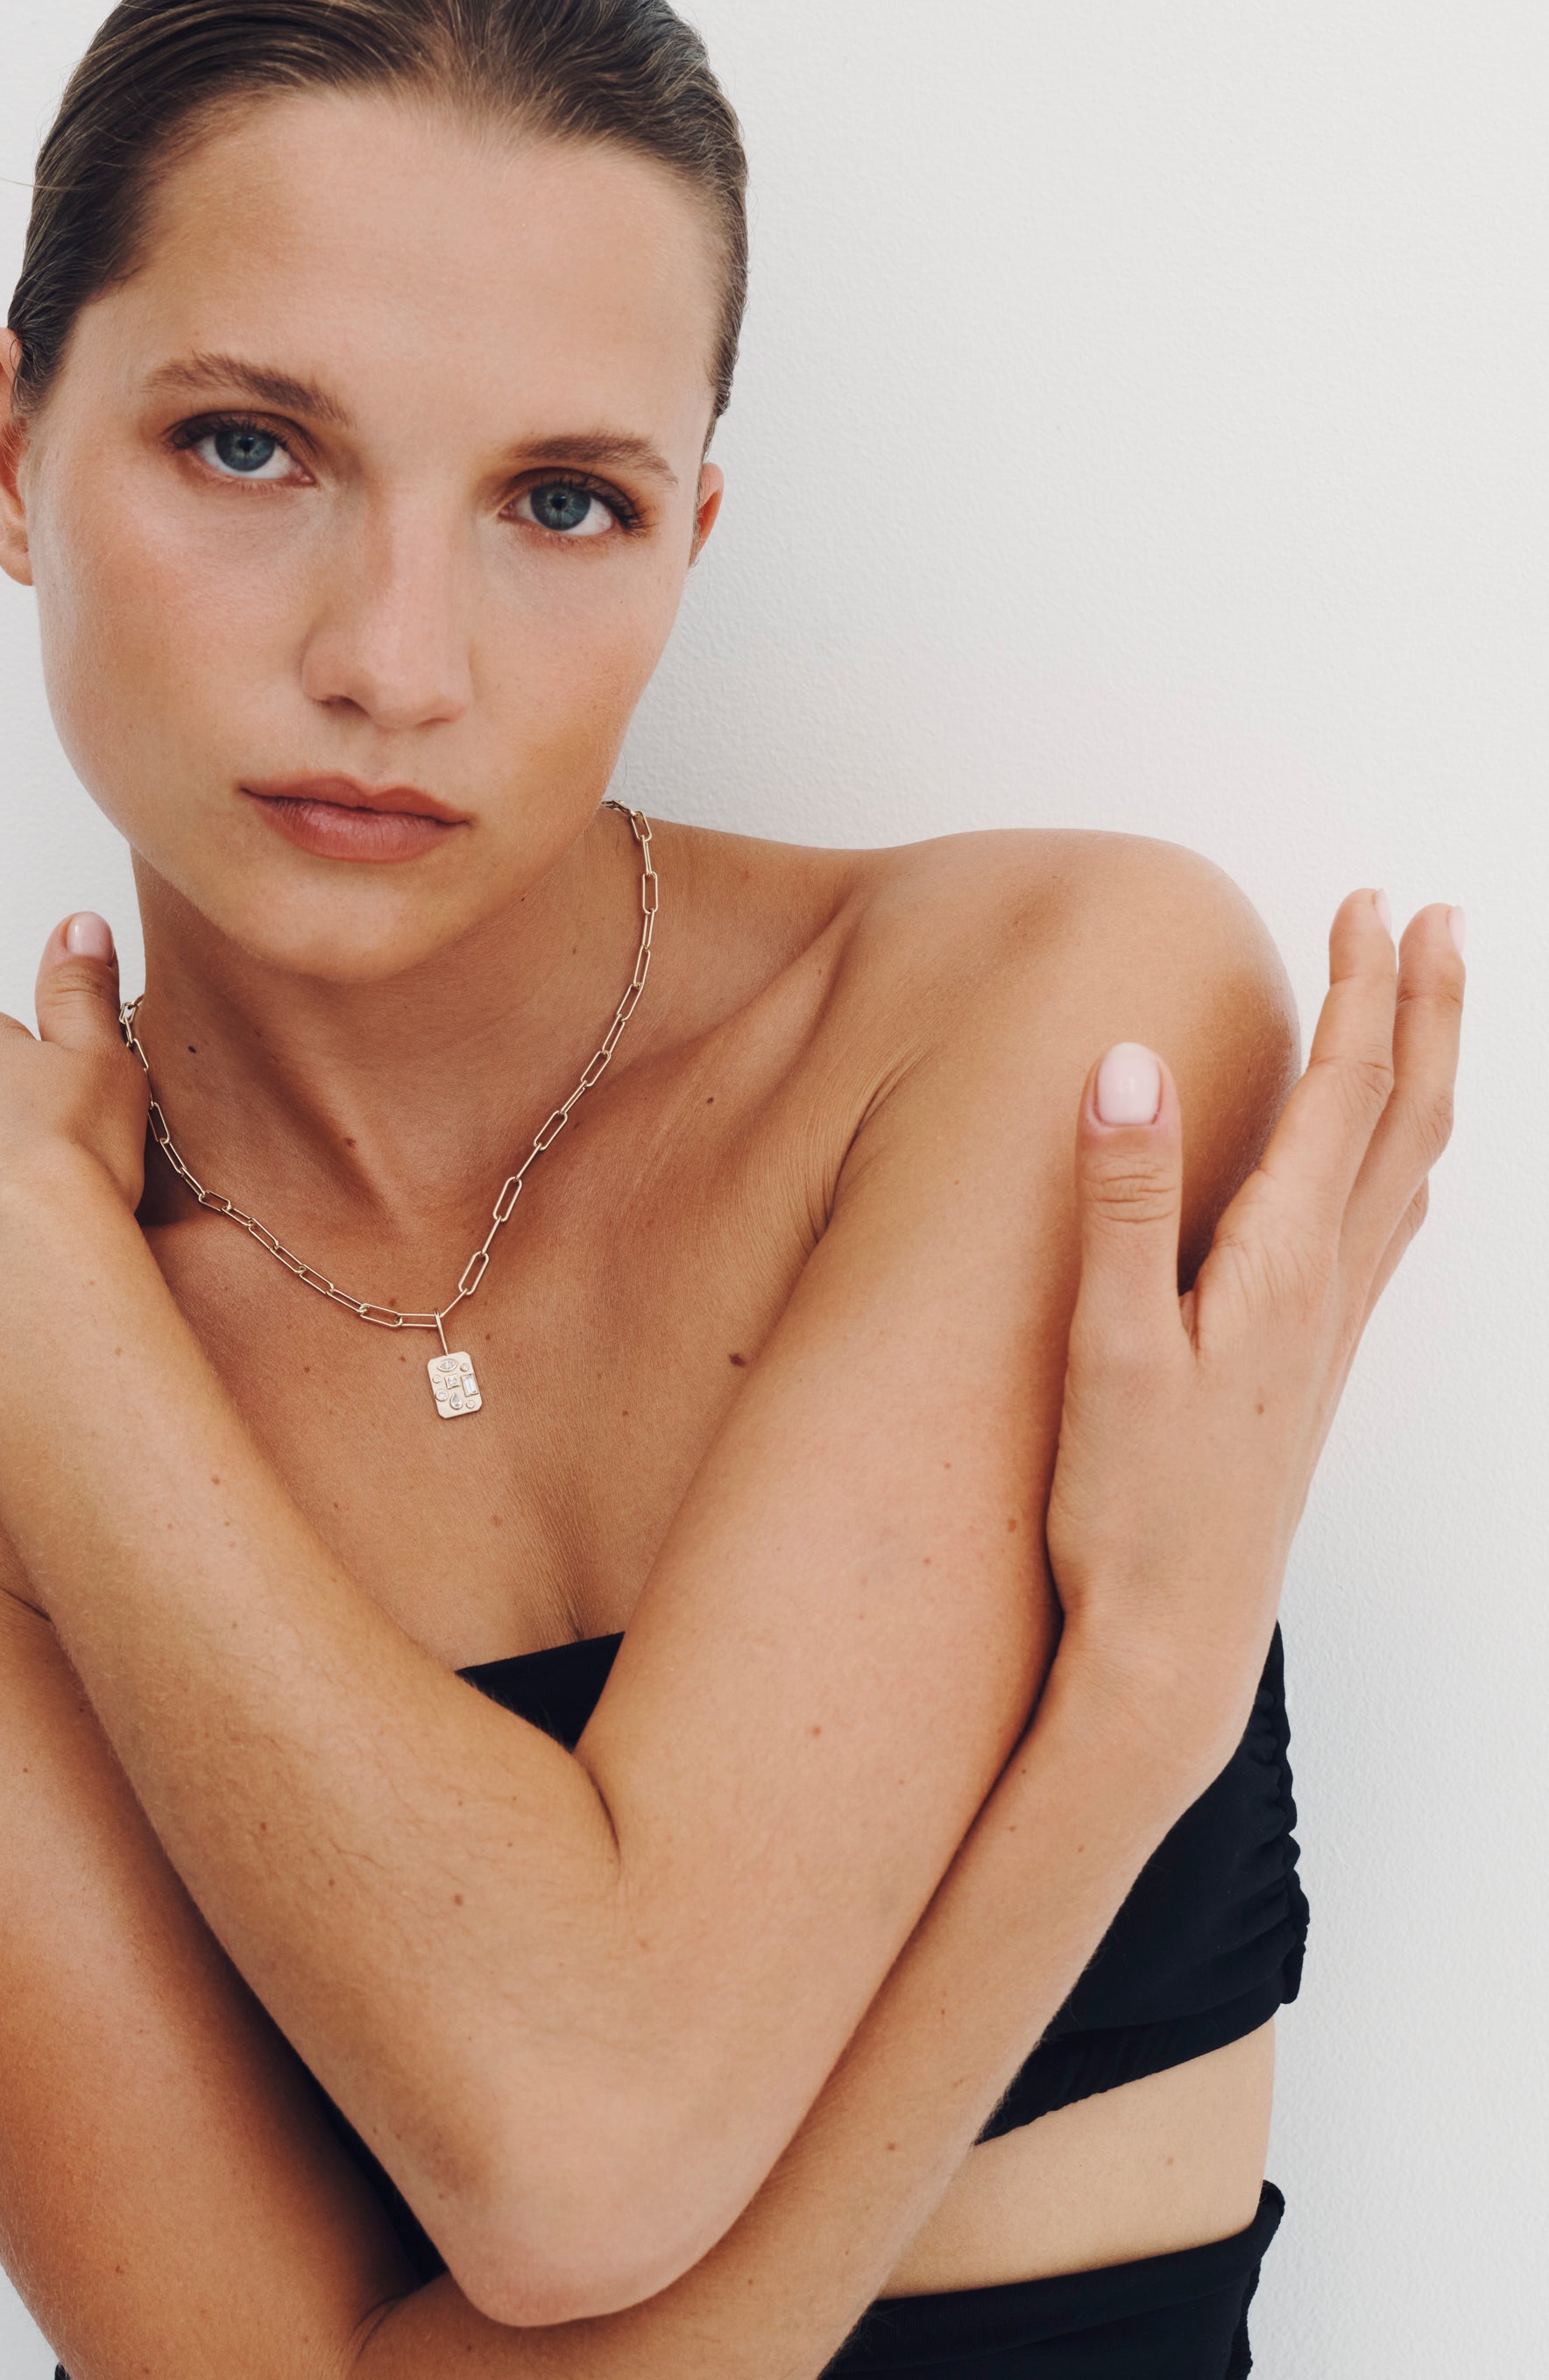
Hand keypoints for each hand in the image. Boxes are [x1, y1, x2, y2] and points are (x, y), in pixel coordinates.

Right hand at [1046, 890, 1463, 1769]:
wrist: (1176, 1640)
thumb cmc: (1132, 1507)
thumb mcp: (1106, 1343)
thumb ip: (1122, 1198)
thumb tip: (1126, 1062)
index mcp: (1284, 1264)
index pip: (1346, 1094)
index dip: (1363, 992)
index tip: (1371, 904)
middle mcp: (1329, 1288)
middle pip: (1406, 1119)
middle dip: (1426, 1010)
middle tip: (1438, 920)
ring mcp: (1330, 1333)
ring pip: (1410, 1172)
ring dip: (1425, 1077)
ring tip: (1429, 1013)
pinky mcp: (1311, 1371)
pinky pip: (1386, 1237)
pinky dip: (1404, 1166)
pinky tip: (1396, 1177)